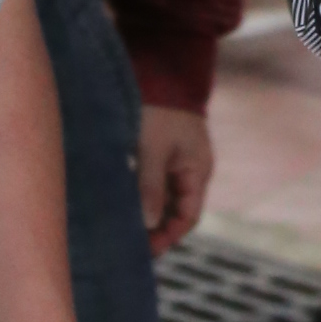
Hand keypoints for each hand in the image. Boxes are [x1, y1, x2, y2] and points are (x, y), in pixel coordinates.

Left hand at [137, 104, 213, 253]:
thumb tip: (149, 225)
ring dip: (148, 214)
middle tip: (130, 247)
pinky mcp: (161, 152)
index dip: (169, 236)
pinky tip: (123, 204)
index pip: (187, 217)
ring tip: (124, 229)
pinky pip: (154, 183)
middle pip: (176, 211)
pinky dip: (142, 196)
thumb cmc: (160, 109)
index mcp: (197, 171)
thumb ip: (151, 187)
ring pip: (163, 198)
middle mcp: (191, 170)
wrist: (161, 70)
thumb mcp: (152, 149)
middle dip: (156, 230)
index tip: (146, 251)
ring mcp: (176, 161)